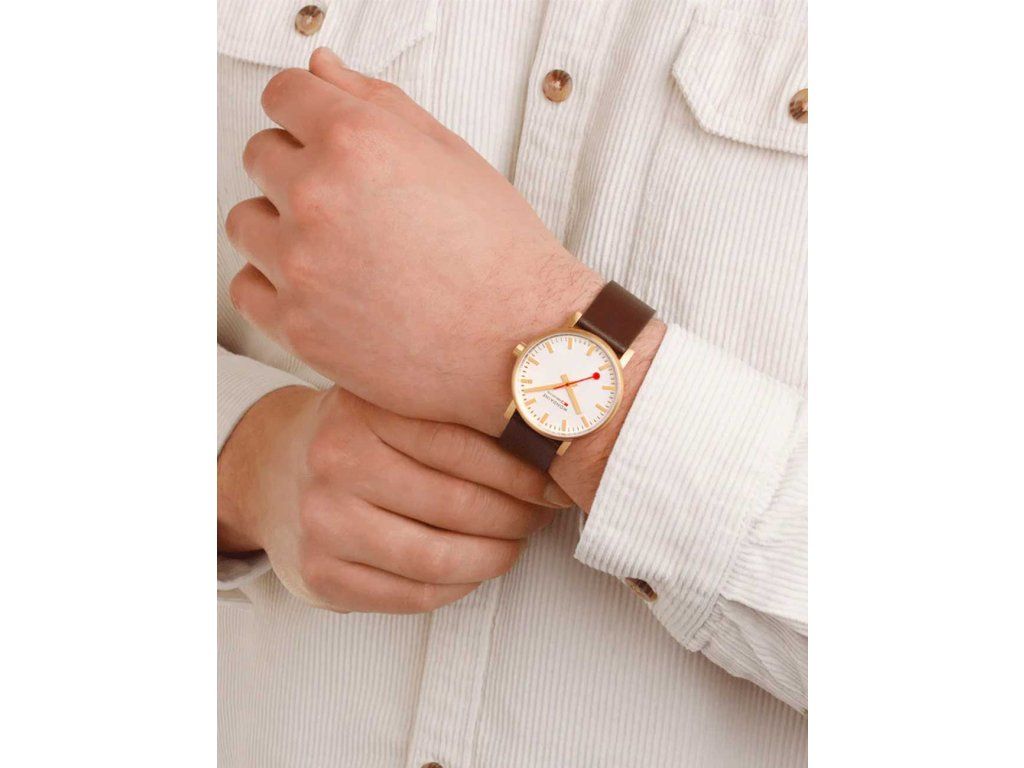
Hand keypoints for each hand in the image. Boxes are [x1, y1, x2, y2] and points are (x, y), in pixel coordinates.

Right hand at [217, 386, 569, 613]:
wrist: (276, 471)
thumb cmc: (360, 436)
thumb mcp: (396, 402)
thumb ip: (457, 411)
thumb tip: (553, 444)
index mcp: (363, 409)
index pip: (463, 446)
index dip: (523, 472)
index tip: (555, 482)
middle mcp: (336, 462)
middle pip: (458, 505)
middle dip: (518, 516)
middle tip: (542, 514)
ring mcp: (323, 523)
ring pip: (439, 559)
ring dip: (496, 556)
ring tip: (515, 541)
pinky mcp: (322, 575)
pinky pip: (416, 596)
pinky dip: (462, 586)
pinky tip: (476, 567)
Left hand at [226, 48, 603, 434]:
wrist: (522, 343)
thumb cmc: (500, 251)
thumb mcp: (451, 155)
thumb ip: (378, 103)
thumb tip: (319, 68)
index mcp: (358, 141)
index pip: (282, 95)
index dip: (305, 113)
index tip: (320, 135)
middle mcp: (318, 196)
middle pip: (260, 156)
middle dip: (296, 169)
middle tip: (351, 204)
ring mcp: (301, 265)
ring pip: (246, 223)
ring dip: (281, 228)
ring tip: (339, 251)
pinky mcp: (297, 326)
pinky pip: (247, 289)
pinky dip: (275, 287)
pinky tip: (323, 290)